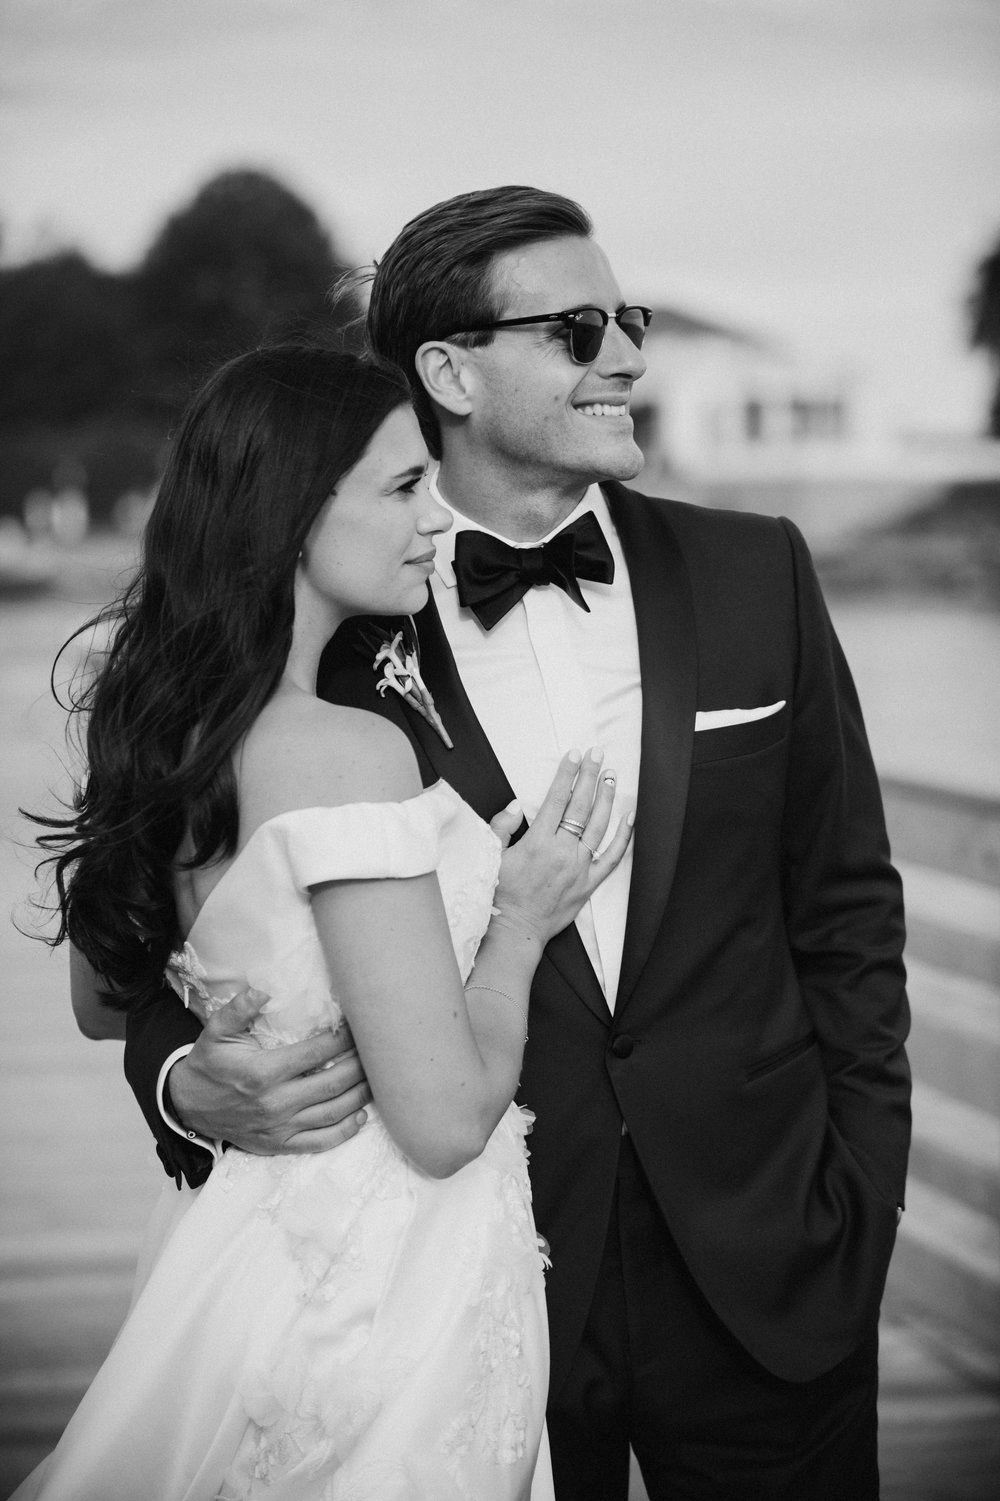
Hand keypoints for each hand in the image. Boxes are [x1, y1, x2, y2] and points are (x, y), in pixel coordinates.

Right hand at [169, 987, 371, 1154]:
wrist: (188, 1107)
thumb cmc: (209, 1065)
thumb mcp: (215, 1032)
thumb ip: (238, 1009)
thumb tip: (263, 990)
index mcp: (263, 1072)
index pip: (316, 1053)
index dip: (343, 1039)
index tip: (359, 1026)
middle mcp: (275, 1103)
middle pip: (332, 1084)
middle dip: (360, 1066)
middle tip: (378, 1052)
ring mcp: (280, 1127)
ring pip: (332, 1113)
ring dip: (360, 1096)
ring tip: (378, 1078)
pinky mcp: (280, 1145)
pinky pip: (320, 1142)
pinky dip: (345, 1131)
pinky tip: (360, 1116)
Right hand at [490, 748, 632, 947]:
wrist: (516, 929)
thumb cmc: (501, 893)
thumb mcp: (491, 857)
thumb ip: (502, 827)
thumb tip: (518, 805)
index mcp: (537, 842)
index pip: (557, 799)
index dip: (567, 774)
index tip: (574, 754)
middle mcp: (562, 852)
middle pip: (580, 806)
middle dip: (590, 776)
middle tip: (597, 754)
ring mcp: (579, 867)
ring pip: (598, 825)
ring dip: (607, 798)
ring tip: (612, 776)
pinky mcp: (589, 883)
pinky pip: (612, 857)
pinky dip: (624, 836)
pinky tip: (630, 817)